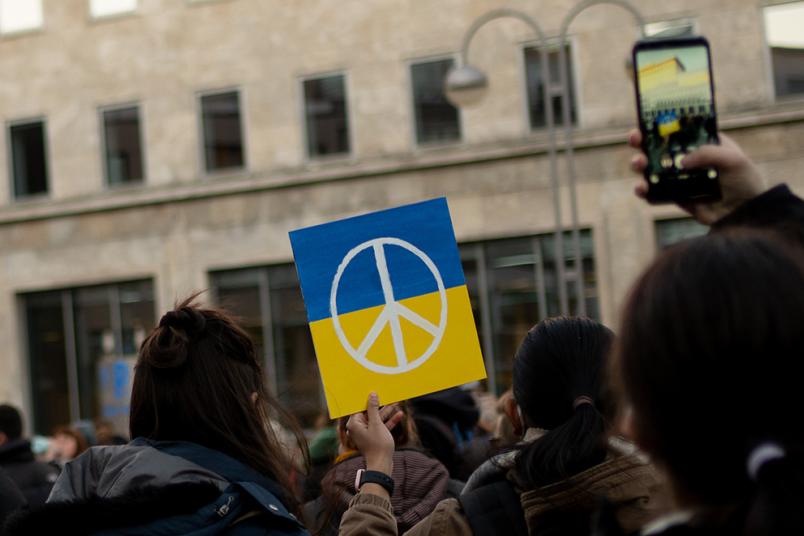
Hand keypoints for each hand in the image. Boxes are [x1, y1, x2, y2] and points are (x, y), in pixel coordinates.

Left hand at [346, 393, 402, 475]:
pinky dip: (388, 421)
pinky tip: (399, 415)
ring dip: (387, 412)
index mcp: (354, 424)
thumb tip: (372, 395)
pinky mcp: (374, 438)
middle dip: (380, 405)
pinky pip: (381, 426)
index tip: (375, 390)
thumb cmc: (377, 445)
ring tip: (396, 402)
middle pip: (369, 412)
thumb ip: (373, 408)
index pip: (360, 407)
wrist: (382, 465)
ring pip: (377, 419)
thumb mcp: (376, 423)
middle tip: (388, 395)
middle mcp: (358, 428)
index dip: (368, 399)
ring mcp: (366, 433)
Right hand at [628, 130, 765, 224]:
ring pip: (652, 170)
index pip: (676, 131)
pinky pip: (655, 194)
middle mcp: (687, 160)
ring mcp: (679, 179)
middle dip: (642, 143)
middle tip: (636, 140)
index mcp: (701, 144)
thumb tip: (681, 161)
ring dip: (640, 166)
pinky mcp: (676, 198)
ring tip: (638, 165)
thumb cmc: (745, 180)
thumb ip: (707, 153)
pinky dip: (645, 192)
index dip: (659, 125)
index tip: (646, 122)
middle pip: (657, 149)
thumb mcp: (733, 159)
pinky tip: (642, 189)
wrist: (747, 213)